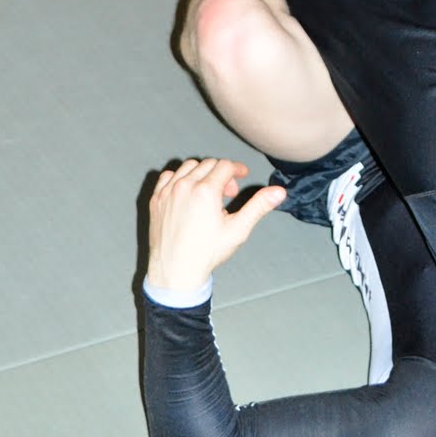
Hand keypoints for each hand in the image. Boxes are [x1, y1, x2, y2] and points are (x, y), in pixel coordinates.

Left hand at [147, 157, 285, 293]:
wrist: (175, 271)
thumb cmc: (207, 253)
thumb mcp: (238, 230)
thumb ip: (258, 206)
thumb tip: (279, 191)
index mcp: (206, 191)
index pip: (225, 165)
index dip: (237, 169)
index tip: (242, 176)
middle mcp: (185, 186)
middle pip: (209, 164)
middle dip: (222, 174)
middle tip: (228, 194)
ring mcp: (167, 191)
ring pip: (189, 167)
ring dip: (202, 174)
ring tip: (209, 193)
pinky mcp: (156, 199)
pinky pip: (169, 176)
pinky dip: (180, 178)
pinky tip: (188, 193)